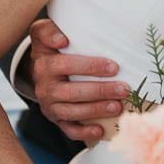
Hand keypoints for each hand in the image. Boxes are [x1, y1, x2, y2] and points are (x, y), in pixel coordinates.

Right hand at [29, 18, 128, 141]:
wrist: (40, 68)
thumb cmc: (51, 47)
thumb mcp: (44, 32)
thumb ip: (48, 30)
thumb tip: (62, 39)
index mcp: (44, 64)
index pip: (65, 65)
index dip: (89, 66)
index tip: (114, 67)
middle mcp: (44, 87)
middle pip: (72, 92)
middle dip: (100, 91)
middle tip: (124, 89)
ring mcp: (50, 105)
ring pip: (72, 112)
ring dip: (96, 110)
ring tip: (118, 106)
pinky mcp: (56, 119)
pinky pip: (69, 129)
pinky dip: (84, 132)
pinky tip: (101, 130)